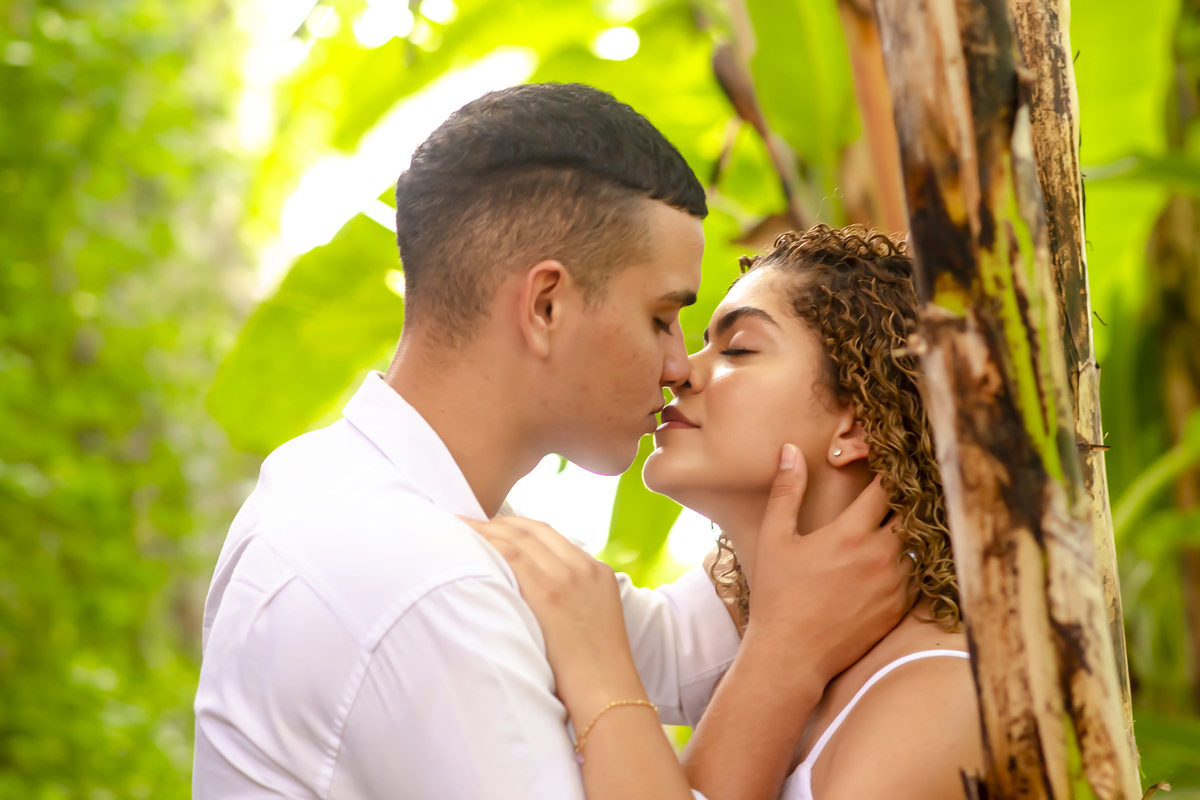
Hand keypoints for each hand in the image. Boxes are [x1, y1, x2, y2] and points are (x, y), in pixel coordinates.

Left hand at [460, 516, 647, 720]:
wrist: (608, 691)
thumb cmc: (595, 672)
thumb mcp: (594, 622)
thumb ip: (573, 600)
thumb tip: (540, 600)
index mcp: (598, 571)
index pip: (552, 535)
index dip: (519, 526)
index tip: (496, 527)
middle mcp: (584, 567)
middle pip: (534, 529)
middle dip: (500, 522)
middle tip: (472, 522)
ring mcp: (568, 576)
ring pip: (519, 536)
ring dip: (486, 528)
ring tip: (461, 526)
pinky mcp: (548, 592)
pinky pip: (510, 554)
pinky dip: (486, 542)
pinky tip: (467, 540)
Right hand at [746, 444, 909, 685]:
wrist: (792, 655)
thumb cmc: (778, 596)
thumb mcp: (775, 539)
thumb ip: (786, 491)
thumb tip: (790, 451)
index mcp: (851, 533)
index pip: (886, 489)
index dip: (890, 473)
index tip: (888, 465)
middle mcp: (881, 556)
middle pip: (912, 514)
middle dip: (907, 501)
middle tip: (901, 492)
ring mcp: (895, 585)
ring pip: (920, 545)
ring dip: (911, 533)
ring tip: (902, 524)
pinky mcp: (900, 609)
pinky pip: (919, 576)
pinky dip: (912, 564)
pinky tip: (898, 561)